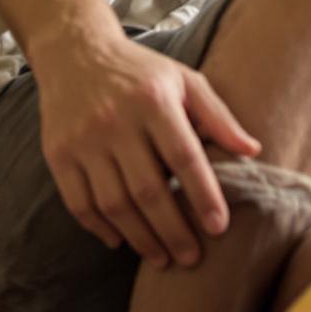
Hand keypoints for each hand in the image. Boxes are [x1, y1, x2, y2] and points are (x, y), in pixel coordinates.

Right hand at [30, 27, 260, 269]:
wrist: (76, 52)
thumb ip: (218, 116)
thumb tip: (253, 151)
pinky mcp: (57, 154)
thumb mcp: (185, 80)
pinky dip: (100, 228)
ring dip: (140, 237)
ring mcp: (83, 140)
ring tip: (162, 258)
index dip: (203, 195)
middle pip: (148, 190)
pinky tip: (121, 241)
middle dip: (173, 230)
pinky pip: (79, 203)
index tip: (219, 227)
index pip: (184, 158)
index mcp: (154, 102)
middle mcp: (116, 122)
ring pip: (114, 203)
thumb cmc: (141, 72)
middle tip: (192, 259)